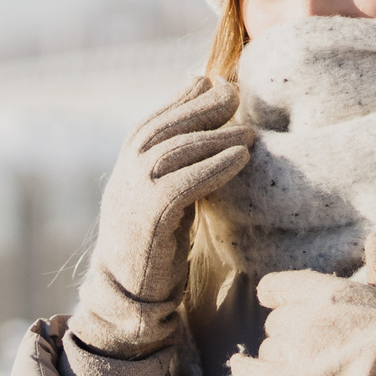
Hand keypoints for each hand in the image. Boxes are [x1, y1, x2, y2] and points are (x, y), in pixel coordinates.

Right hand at [70, 76, 254, 362]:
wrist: (126, 295)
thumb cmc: (152, 248)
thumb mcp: (161, 200)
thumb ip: (175, 170)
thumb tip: (204, 138)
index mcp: (125, 168)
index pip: (153, 121)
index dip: (181, 99)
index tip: (209, 80)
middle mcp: (125, 175)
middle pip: (164, 129)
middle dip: (200, 108)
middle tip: (234, 93)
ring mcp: (133, 194)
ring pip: (175, 151)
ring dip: (215, 137)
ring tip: (249, 131)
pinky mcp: (150, 218)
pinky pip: (185, 183)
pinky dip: (214, 167)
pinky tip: (241, 158)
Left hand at [227, 233, 375, 375]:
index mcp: (330, 293)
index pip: (281, 286)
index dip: (275, 293)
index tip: (274, 298)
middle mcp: (306, 319)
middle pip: (277, 322)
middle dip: (288, 331)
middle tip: (312, 344)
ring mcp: (297, 354)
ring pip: (269, 349)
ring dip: (280, 355)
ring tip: (303, 365)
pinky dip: (245, 371)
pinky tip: (240, 368)